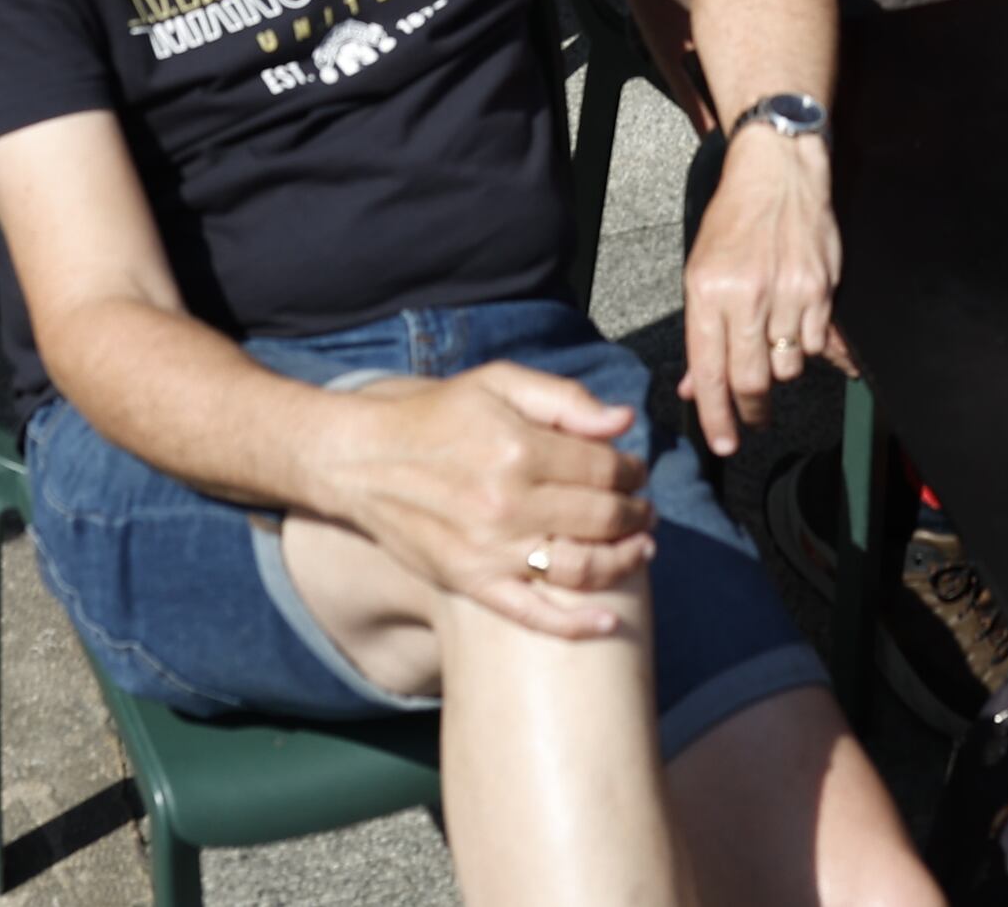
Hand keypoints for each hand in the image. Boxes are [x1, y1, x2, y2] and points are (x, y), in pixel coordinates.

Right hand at [319, 367, 652, 635]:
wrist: (362, 460)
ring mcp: (490, 550)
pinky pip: (533, 614)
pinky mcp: (471, 583)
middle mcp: (508, 503)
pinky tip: (609, 623)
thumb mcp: (498, 383)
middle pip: (601, 518)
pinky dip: (576, 624)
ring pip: (580, 569)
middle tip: (645, 511)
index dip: (632, 471)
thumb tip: (623, 420)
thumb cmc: (436, 416)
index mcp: (519, 448)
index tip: (637, 472)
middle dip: (636, 514)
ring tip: (640, 550)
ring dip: (623, 562)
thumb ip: (564, 399)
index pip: (604, 469)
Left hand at [678, 126, 842, 455]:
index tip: (723, 443)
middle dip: (751, 409)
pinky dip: (810, 349)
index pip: (708, 371)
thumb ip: (701, 333)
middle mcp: (747, 296)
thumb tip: (696, 388)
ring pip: (788, 367)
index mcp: (707, 292)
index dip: (716, 416)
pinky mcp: (822, 290)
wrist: (778, 170)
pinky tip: (802, 333)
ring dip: (781, 371)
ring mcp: (788, 293)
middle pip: (751, 380)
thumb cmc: (734, 221)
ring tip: (774, 351)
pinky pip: (818, 345)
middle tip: (753, 418)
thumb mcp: (700, 271)